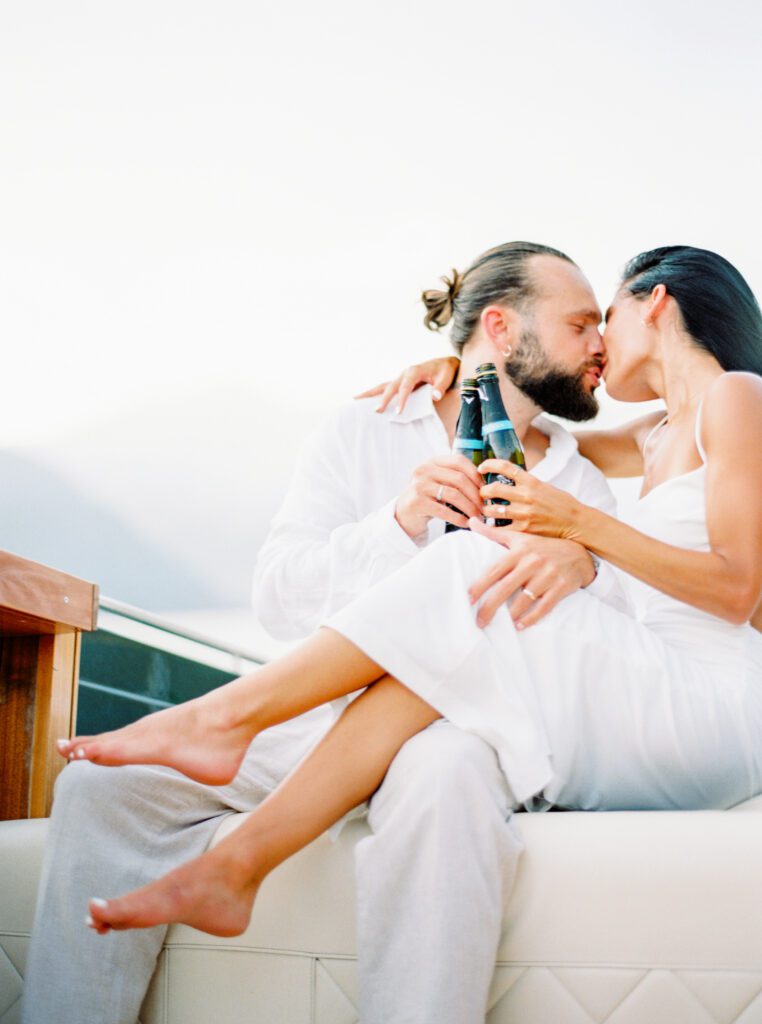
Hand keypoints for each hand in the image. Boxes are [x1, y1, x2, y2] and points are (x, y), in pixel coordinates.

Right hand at [355, 356, 460, 413]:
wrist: (445, 363)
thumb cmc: (445, 371)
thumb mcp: (445, 377)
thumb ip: (440, 387)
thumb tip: (435, 396)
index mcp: (414, 371)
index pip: (405, 387)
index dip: (401, 399)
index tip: (398, 412)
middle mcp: (404, 373)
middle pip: (390, 386)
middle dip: (382, 399)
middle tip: (376, 411)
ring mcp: (400, 378)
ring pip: (383, 386)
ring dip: (370, 393)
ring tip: (355, 400)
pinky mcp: (400, 382)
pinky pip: (385, 389)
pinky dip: (375, 394)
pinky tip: (364, 401)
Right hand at [395, 455, 483, 537]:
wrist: (404, 514)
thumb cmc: (428, 498)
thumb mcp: (439, 482)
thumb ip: (455, 478)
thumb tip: (485, 485)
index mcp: (432, 462)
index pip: (459, 461)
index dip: (475, 475)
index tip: (485, 489)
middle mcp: (424, 470)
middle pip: (459, 479)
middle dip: (476, 495)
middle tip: (485, 508)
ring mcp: (419, 485)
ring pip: (454, 495)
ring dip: (470, 508)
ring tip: (477, 517)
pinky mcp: (417, 502)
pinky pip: (444, 511)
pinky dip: (458, 518)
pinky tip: (466, 523)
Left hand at [467, 519, 595, 627]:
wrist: (579, 553)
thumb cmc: (542, 547)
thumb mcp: (520, 538)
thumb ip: (493, 533)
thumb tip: (471, 521)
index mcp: (520, 551)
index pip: (495, 570)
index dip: (480, 585)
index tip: (468, 598)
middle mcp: (532, 562)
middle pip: (506, 587)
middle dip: (490, 606)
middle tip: (479, 621)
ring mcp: (548, 575)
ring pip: (524, 599)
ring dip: (510, 615)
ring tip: (499, 625)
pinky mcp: (561, 587)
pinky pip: (544, 606)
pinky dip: (532, 618)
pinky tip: (520, 626)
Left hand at [479, 460, 582, 539]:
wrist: (577, 522)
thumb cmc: (561, 504)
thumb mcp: (544, 487)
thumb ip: (526, 484)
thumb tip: (508, 480)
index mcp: (531, 482)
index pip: (505, 467)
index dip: (490, 464)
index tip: (481, 467)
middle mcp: (526, 496)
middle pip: (494, 489)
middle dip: (483, 491)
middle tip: (482, 493)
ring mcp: (525, 513)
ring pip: (493, 509)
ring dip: (486, 509)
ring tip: (486, 510)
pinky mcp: (525, 529)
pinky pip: (501, 528)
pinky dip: (494, 526)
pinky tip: (492, 525)